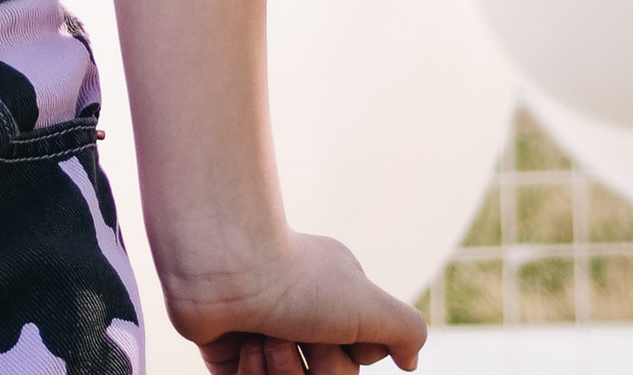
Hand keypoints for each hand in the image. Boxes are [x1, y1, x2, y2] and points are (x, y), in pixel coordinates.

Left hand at [167, 224, 427, 374]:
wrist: (223, 269)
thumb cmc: (299, 282)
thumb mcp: (370, 304)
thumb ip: (406, 330)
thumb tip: (409, 362)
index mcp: (337, 297)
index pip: (357, 361)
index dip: (349, 358)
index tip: (336, 329)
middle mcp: (302, 312)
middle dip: (315, 366)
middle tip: (296, 331)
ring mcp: (266, 331)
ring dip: (278, 369)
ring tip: (262, 335)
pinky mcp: (231, 352)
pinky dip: (250, 374)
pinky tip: (243, 343)